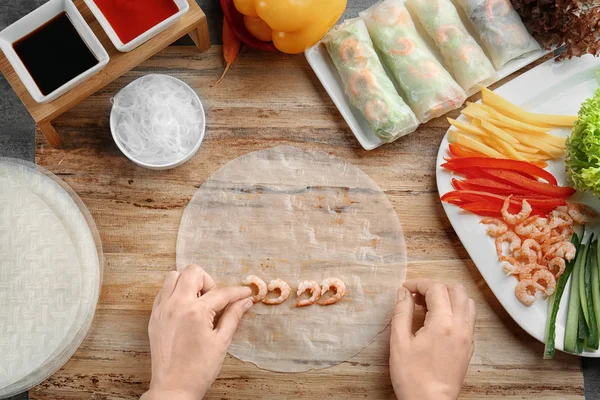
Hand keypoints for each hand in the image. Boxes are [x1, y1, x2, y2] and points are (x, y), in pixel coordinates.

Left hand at [141, 265, 252, 399]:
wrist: (173, 389)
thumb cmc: (198, 369)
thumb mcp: (221, 342)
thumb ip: (233, 316)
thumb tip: (245, 301)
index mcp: (195, 312)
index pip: (221, 293)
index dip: (237, 292)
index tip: (246, 293)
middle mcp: (176, 305)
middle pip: (193, 272)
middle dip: (209, 281)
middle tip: (215, 299)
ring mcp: (162, 309)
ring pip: (173, 276)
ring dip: (189, 283)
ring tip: (199, 302)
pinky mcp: (154, 316)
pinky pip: (163, 292)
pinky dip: (175, 293)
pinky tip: (186, 309)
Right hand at [390, 279, 475, 399]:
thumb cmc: (412, 377)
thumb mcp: (399, 342)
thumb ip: (401, 312)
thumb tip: (402, 293)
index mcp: (443, 323)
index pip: (436, 288)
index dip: (418, 283)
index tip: (405, 289)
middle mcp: (460, 326)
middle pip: (456, 290)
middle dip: (435, 287)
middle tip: (416, 296)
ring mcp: (468, 337)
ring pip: (467, 302)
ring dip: (448, 296)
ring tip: (428, 305)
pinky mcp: (469, 346)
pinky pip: (468, 317)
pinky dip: (456, 309)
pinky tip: (438, 319)